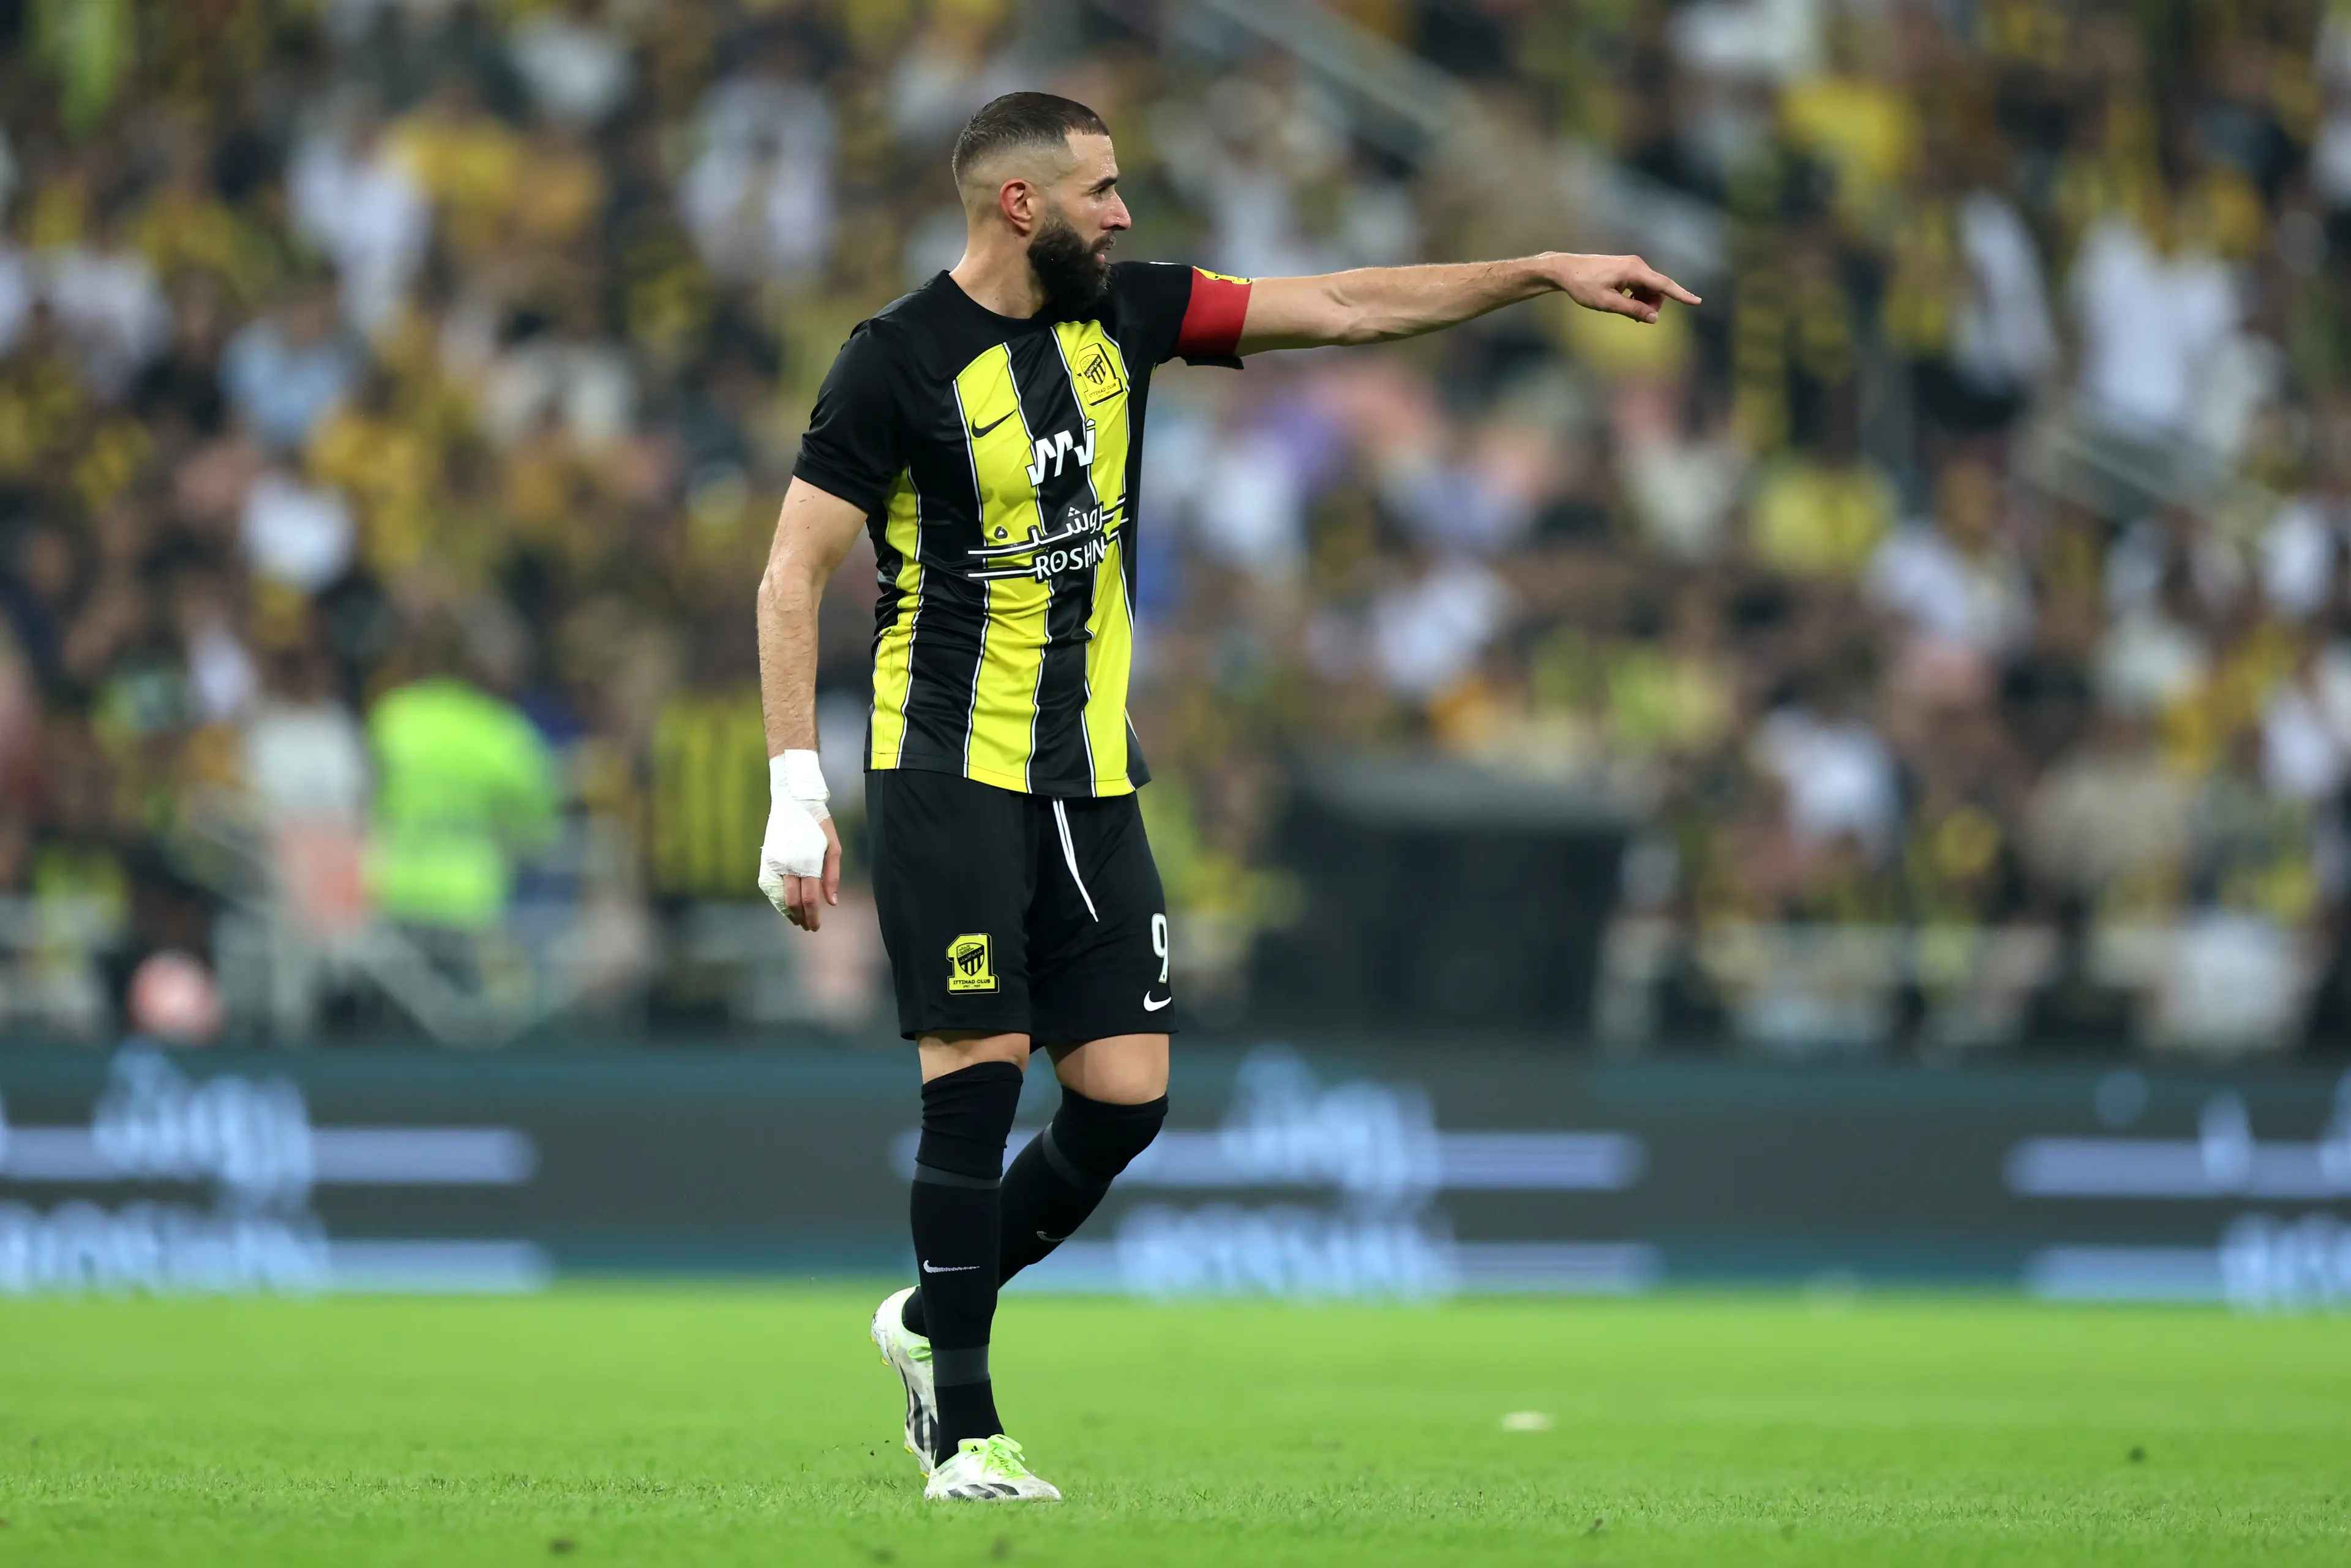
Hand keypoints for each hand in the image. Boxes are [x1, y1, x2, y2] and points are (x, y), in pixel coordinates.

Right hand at [773, 817, 840, 930]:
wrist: (793, 801)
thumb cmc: (818, 824)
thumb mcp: (833, 846)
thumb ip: (832, 876)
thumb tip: (831, 902)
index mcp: (807, 862)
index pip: (809, 899)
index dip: (813, 916)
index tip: (815, 927)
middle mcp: (788, 865)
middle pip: (792, 902)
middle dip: (801, 918)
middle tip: (808, 927)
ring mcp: (774, 863)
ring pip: (777, 897)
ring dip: (787, 912)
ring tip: (797, 920)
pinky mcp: (766, 859)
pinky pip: (769, 887)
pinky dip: (776, 900)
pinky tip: (785, 905)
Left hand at [1550, 253, 1700, 324]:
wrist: (1565, 269)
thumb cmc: (1583, 286)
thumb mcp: (1607, 303)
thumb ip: (1633, 310)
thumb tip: (1654, 318)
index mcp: (1634, 270)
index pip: (1664, 285)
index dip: (1681, 295)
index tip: (1697, 301)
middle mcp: (1637, 264)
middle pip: (1658, 289)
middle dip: (1653, 305)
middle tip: (1637, 319)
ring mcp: (1632, 265)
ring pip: (1650, 288)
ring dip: (1644, 302)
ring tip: (1627, 310)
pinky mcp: (1627, 268)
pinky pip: (1641, 285)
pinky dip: (1638, 296)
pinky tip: (1624, 302)